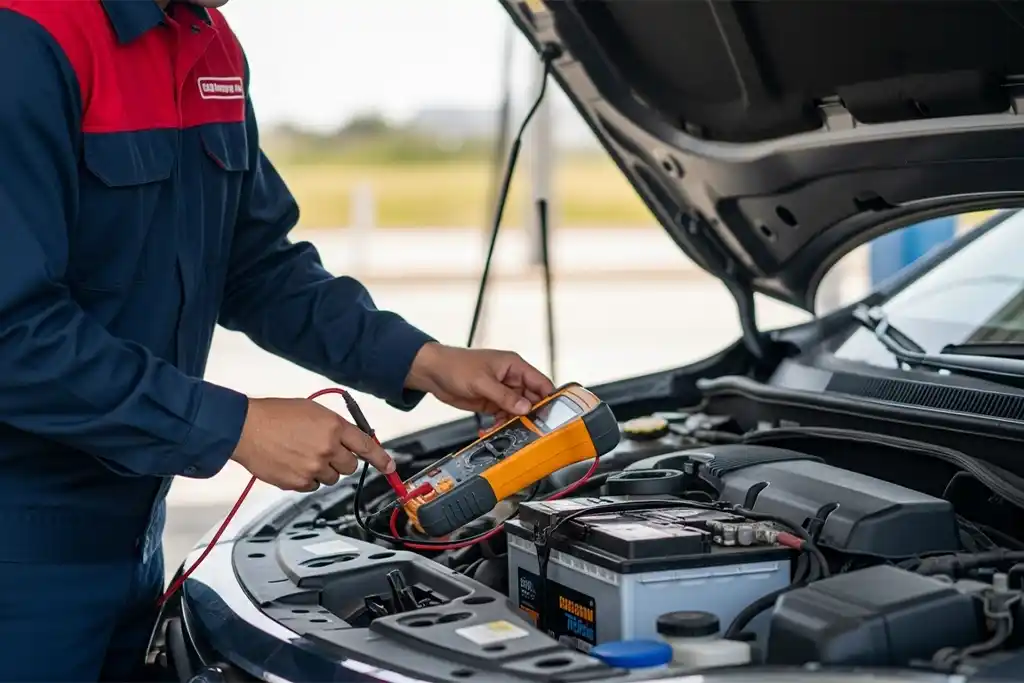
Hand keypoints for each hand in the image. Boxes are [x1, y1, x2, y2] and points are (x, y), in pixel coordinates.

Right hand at [231, 397, 394, 491]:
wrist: (246, 428)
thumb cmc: (276, 415)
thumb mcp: (313, 410)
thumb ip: (336, 427)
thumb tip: (352, 440)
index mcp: (333, 427)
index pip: (366, 445)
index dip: (381, 458)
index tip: (390, 467)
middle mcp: (327, 449)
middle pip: (350, 466)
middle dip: (342, 460)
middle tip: (325, 451)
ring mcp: (313, 468)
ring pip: (332, 478)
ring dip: (323, 469)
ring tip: (303, 454)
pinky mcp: (298, 482)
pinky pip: (313, 486)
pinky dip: (307, 478)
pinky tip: (293, 463)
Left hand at [405, 343, 554, 421]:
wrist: (433, 372)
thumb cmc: (456, 366)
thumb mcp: (482, 382)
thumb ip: (504, 396)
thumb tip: (525, 407)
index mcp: (514, 366)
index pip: (540, 382)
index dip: (548, 398)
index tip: (551, 415)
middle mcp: (511, 379)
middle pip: (531, 399)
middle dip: (530, 415)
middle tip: (529, 429)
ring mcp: (501, 391)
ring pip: (517, 410)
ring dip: (513, 422)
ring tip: (505, 430)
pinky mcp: (491, 402)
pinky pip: (503, 416)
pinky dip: (500, 424)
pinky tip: (492, 430)